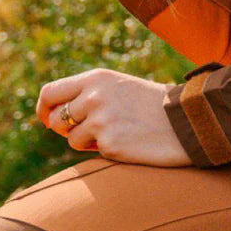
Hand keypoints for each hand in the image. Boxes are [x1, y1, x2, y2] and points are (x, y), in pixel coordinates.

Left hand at [37, 68, 190, 166]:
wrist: (186, 121)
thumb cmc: (151, 105)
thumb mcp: (118, 87)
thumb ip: (88, 94)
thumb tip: (54, 114)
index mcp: (95, 78)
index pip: (51, 92)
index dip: (43, 109)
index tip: (46, 119)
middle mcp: (93, 96)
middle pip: (56, 118)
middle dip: (63, 129)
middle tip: (83, 132)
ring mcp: (100, 119)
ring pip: (71, 138)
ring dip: (87, 142)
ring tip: (115, 133)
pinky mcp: (109, 143)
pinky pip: (92, 152)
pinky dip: (104, 151)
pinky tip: (126, 143)